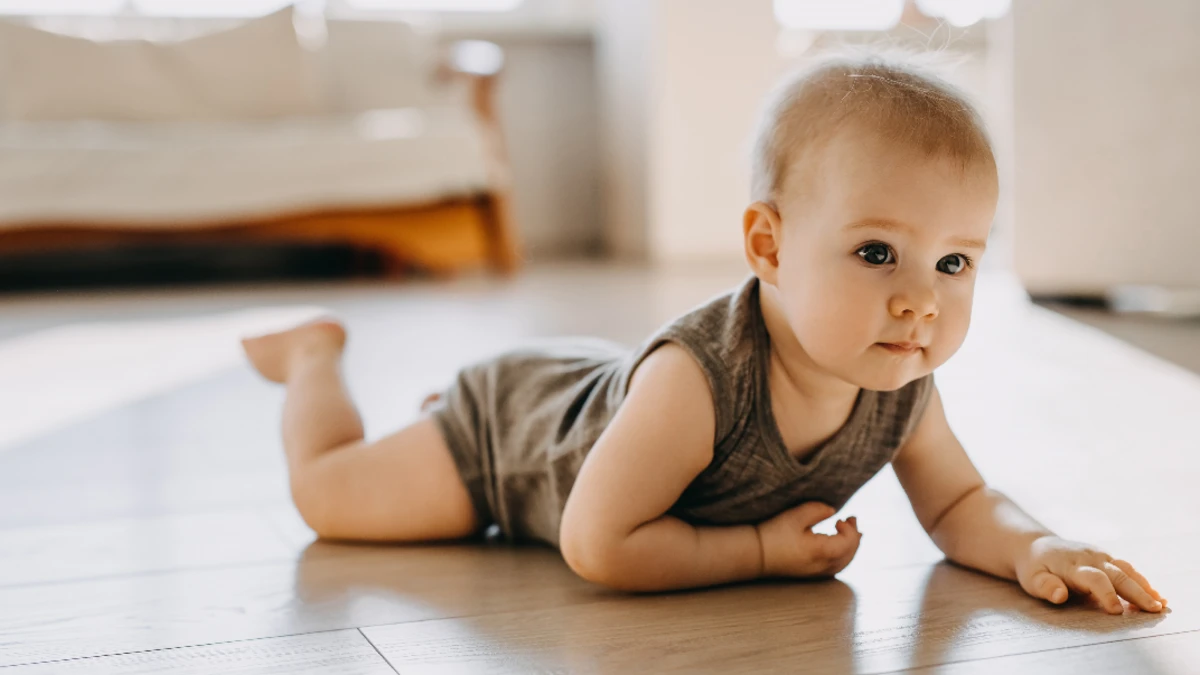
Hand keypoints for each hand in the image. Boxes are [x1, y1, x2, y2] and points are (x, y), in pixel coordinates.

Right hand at [755, 502, 860, 578]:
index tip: (840, 518)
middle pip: (850, 553)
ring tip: (852, 532)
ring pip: (845, 562)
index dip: (850, 529)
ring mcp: (818, 573)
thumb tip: (833, 511)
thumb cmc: (774, 534)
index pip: (849, 542)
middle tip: (851, 519)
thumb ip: (817, 510)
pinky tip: (840, 547)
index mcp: (822, 551)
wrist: (757, 555)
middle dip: (855, 536)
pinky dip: (844, 556)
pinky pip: (836, 567)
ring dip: (851, 546)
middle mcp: (823, 566)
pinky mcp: (811, 575)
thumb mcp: (795, 516)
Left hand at [1015, 535, 1166, 613]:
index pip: (1094, 578)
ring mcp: (1101, 556)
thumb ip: (1046, 587)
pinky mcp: (1107, 558)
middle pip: (1118, 575)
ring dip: (1145, 587)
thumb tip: (1059, 595)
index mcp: (1073, 565)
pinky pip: (1128, 569)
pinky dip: (1143, 582)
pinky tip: (1156, 596)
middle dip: (1137, 592)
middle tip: (1154, 609)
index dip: (1106, 594)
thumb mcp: (1033, 579)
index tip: (1117, 611)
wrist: (1036, 546)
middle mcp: (1091, 558)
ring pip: (1127, 570)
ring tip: (1160, 604)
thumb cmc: (1035, 568)